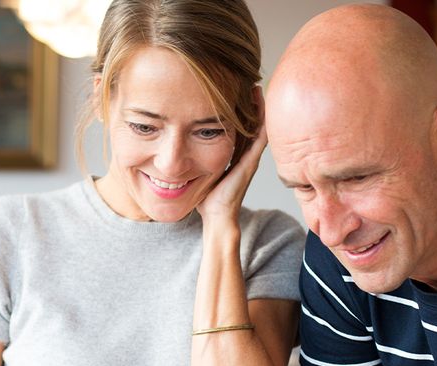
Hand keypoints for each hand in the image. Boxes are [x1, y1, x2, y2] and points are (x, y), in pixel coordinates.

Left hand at [196, 88, 266, 225]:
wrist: (217, 216)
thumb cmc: (206, 198)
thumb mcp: (198, 171)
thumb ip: (192, 158)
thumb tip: (174, 148)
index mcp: (232, 154)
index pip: (235, 125)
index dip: (235, 107)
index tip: (230, 88)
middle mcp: (244, 153)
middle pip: (249, 121)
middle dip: (247, 101)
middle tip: (246, 78)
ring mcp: (249, 156)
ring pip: (257, 124)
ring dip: (257, 105)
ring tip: (254, 83)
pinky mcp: (251, 161)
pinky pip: (260, 135)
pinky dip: (261, 117)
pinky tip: (261, 101)